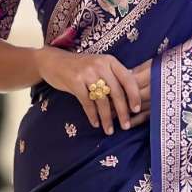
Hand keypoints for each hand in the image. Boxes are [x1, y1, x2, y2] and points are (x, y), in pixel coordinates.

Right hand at [37, 49, 151, 134]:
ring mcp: (87, 72)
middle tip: (126, 126)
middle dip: (122, 112)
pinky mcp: (74, 81)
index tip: (137, 110)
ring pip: (102, 100)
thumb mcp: (99, 66)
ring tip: (109, 130)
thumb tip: (132, 97)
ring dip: (107, 118)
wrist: (53, 61)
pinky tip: (95, 123)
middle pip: (116, 92)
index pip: (128, 79)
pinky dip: (92, 115)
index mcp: (110, 61)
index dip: (134, 95)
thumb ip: (113, 77)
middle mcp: (100, 65)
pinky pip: (87, 102)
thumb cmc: (80, 67)